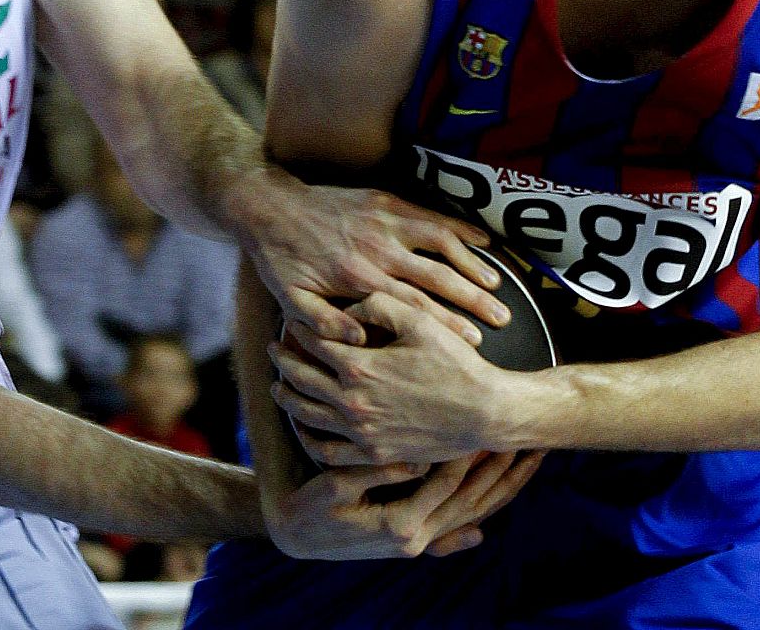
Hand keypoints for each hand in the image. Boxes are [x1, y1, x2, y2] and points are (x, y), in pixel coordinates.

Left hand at [231, 169, 508, 346]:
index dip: (447, 325)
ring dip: (472, 264)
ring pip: (441, 243)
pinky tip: (484, 241)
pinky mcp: (387, 201)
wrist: (269, 206)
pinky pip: (432, 214)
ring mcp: (385, 222)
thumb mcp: (292, 301)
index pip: (413, 308)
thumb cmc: (281, 260)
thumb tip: (360, 342)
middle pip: (437, 278)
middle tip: (503, 318)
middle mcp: (377, 251)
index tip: (476, 343)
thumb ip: (325, 323)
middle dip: (473, 299)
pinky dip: (460, 227)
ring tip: (497, 285)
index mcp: (358, 280)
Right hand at [268, 450, 538, 560]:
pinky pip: (461, 524)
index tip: (493, 424)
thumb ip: (380, 474)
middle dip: (502, 472)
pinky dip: (484, 508)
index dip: (471, 454)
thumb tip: (421, 461)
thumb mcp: (339, 487)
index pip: (449, 485)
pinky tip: (504, 491)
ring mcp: (419, 544)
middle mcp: (417, 540)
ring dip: (503, 487)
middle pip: (474, 502)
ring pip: (473, 514)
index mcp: (401, 526)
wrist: (297, 537)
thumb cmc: (312, 507)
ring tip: (530, 459)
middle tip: (531, 442)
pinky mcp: (416, 541)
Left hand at [269, 293, 524, 463]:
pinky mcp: (374, 454)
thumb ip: (379, 304)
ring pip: (307, 416)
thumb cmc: (457, 363)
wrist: (486, 412)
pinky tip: (305, 427)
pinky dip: (309, 437)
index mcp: (360, 367)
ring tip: (279, 386)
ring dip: (288, 398)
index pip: (314, 343)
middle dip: (283, 361)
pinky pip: (328, 451)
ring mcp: (362, 432)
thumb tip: (348, 308)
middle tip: (273, 349)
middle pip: (301, 379)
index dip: (299, 329)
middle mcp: (353, 402)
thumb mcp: (421, 320)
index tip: (291, 321)